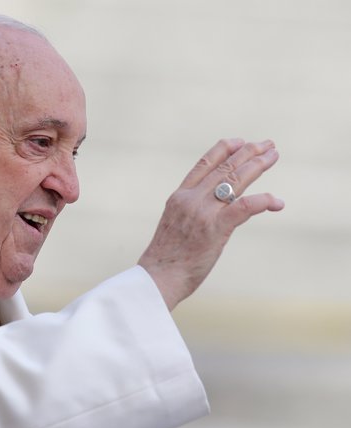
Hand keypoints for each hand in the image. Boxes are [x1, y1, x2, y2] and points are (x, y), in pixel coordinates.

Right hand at [138, 138, 284, 310]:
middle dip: (248, 153)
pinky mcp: (215, 229)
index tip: (239, 141)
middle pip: (224, 168)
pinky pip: (244, 207)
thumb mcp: (174, 227)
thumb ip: (190, 214)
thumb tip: (210, 214)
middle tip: (267, 145)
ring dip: (258, 165)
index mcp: (178, 197)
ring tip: (273, 156)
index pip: (203, 164)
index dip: (224, 149)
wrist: (157, 278)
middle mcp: (190, 199)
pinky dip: (263, 201)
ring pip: (235, 180)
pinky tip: (277, 202)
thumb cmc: (166, 260)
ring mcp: (202, 212)